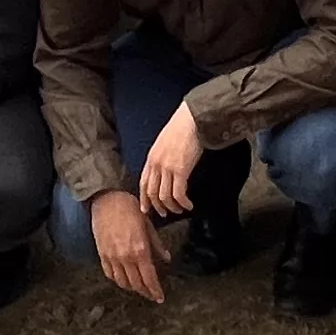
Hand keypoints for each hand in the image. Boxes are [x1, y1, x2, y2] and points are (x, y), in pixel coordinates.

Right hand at [88, 190, 166, 304]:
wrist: (108, 199)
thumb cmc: (130, 209)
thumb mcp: (148, 226)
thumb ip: (157, 245)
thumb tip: (166, 258)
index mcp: (140, 250)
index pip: (149, 278)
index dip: (155, 290)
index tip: (159, 297)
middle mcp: (126, 257)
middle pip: (136, 284)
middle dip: (145, 292)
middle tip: (151, 295)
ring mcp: (112, 257)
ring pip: (122, 282)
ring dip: (132, 288)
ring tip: (139, 288)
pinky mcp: (102, 254)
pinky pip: (110, 274)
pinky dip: (118, 280)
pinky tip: (123, 279)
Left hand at [134, 102, 204, 217]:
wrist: (191, 120)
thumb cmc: (181, 128)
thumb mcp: (164, 143)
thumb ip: (161, 157)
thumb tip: (165, 170)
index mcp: (151, 158)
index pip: (143, 183)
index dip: (144, 198)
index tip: (146, 209)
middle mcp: (156, 164)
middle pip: (152, 193)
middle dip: (158, 207)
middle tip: (164, 214)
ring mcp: (167, 168)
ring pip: (165, 197)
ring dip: (172, 207)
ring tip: (180, 210)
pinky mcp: (180, 170)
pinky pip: (179, 194)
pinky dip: (183, 203)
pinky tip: (188, 205)